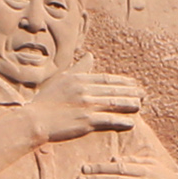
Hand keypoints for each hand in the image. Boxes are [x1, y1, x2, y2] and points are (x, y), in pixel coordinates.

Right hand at [25, 72, 142, 142]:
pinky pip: (109, 120)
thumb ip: (78, 68)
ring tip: (140, 106)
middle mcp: (84, 90)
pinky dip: (122, 120)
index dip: (123, 82)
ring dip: (130, 105)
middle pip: (114, 90)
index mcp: (79, 79)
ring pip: (115, 104)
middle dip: (131, 92)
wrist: (34, 121)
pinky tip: (131, 122)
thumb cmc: (46, 102)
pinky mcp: (86, 121)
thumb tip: (90, 55)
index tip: (134, 84)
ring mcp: (86, 105)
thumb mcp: (61, 80)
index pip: (107, 79)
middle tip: (143, 95)